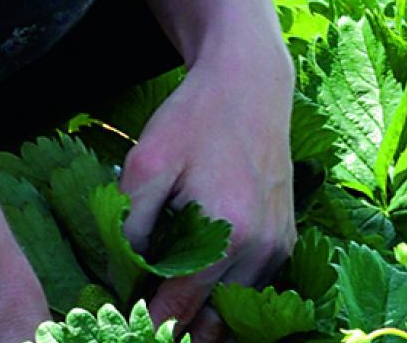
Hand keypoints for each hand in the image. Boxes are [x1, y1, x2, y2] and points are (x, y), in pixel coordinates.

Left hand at [120, 38, 295, 342]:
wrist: (248, 88)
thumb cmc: (192, 120)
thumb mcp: (146, 162)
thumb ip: (130, 220)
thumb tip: (121, 269)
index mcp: (226, 233)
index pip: (183, 302)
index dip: (152, 321)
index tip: (128, 329)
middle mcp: (261, 249)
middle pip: (216, 316)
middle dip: (180, 327)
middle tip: (144, 327)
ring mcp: (279, 246)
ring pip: (239, 306)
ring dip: (205, 314)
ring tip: (165, 312)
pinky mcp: (285, 238)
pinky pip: (254, 284)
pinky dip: (226, 293)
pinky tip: (197, 286)